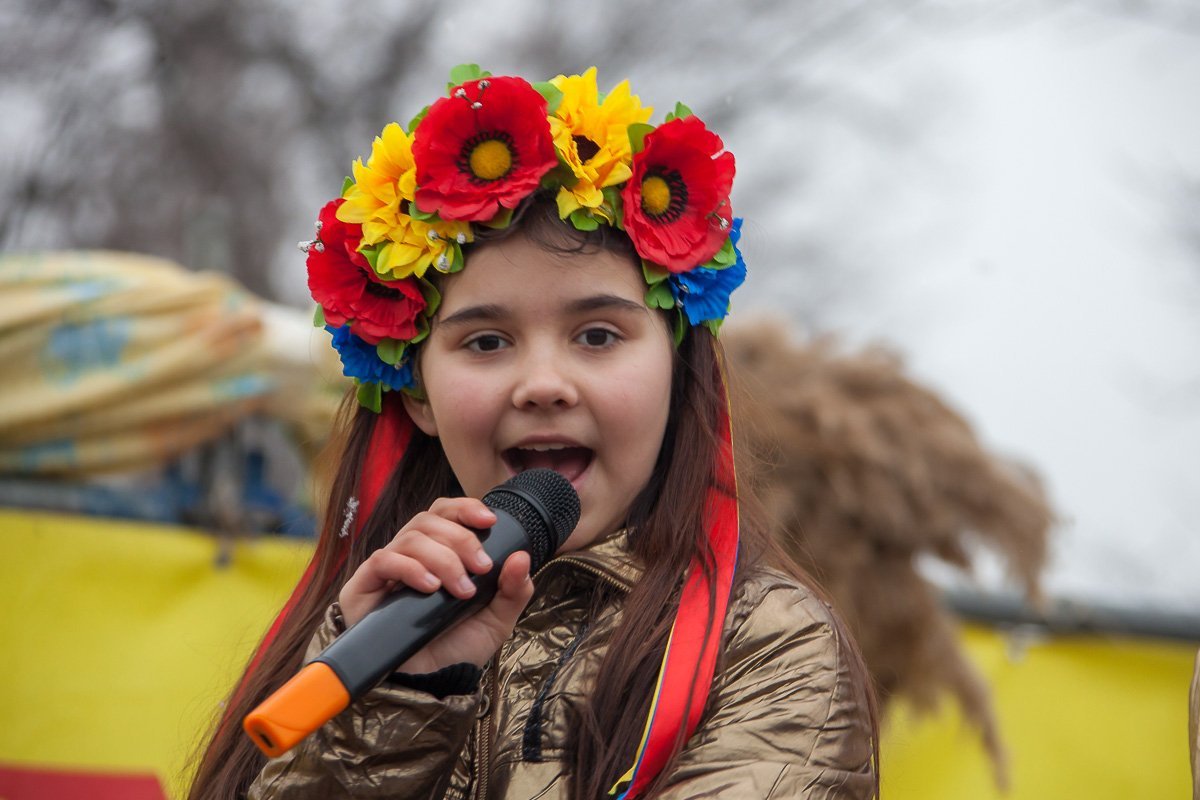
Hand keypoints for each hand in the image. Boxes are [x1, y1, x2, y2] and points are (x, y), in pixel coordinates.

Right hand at [337, 497, 535, 672]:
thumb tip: (522, 556)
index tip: (490, 520)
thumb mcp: (496, 619)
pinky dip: (410, 568)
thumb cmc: (458, 648)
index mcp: (438, 553)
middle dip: (460, 540)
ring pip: (410, 538)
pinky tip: (430, 586)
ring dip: (442, 558)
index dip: (464, 508)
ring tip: (459, 589)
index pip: (444, 513)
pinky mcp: (363, 588)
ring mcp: (386, 571)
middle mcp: (410, 556)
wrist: (432, 685)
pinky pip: (382, 560)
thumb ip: (513, 589)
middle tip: (480, 569)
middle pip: (428, 521)